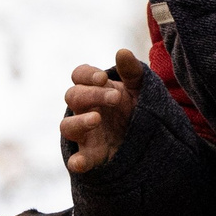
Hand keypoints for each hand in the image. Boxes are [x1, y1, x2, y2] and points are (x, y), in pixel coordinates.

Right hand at [62, 48, 144, 173]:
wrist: (149, 138)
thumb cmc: (136, 108)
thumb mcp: (139, 88)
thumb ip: (132, 71)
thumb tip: (122, 52)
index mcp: (94, 89)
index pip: (79, 75)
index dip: (87, 75)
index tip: (102, 78)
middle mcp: (84, 109)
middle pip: (73, 97)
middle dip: (92, 95)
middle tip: (116, 98)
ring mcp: (86, 133)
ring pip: (66, 126)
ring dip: (79, 121)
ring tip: (96, 119)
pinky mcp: (92, 155)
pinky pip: (78, 159)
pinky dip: (77, 162)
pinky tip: (79, 163)